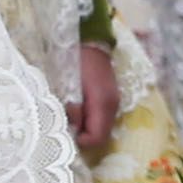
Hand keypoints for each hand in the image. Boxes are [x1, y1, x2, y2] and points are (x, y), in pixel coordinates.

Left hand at [69, 41, 121, 163]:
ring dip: (87, 127)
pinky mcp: (112, 99)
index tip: (68, 130)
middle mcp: (112, 107)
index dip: (81, 140)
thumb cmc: (76, 62)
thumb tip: (72, 127)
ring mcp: (114, 103)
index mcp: (102, 104)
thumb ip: (72, 110)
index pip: (96, 138)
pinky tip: (81, 107)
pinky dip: (91, 119)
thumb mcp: (68, 87)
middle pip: (101, 136)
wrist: (91, 43)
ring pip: (102, 128)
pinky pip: (103, 118)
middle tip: (69, 122)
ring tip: (73, 113)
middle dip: (84, 134)